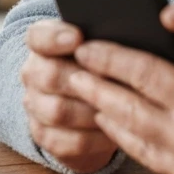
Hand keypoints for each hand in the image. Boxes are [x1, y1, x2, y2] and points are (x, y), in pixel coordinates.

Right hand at [20, 20, 118, 173]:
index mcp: (44, 43)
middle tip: (114, 81)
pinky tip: (114, 133)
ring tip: (121, 110)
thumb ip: (110, 37)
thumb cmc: (105, 64)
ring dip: (91, 112)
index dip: (55, 37)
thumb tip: (140, 31)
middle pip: (49, 75)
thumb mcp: (107, 44)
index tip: (78, 37)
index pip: (38, 35)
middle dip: (84, 80)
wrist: (91, 100)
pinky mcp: (43, 135)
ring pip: (57, 111)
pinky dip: (92, 139)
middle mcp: (34, 72)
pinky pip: (65, 142)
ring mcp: (35, 105)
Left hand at [67, 27, 173, 173]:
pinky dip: (134, 141)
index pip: (144, 76)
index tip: (87, 47)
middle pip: (126, 110)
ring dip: (107, 116)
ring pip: (135, 140)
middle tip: (68, 72)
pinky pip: (155, 162)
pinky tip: (127, 128)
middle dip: (93, 88)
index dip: (111, 59)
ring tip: (87, 97)